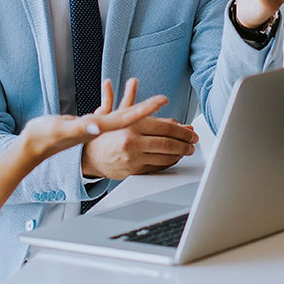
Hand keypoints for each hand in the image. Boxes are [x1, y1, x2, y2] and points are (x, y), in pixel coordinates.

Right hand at [19, 79, 167, 165]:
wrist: (32, 147)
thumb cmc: (43, 137)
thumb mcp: (61, 130)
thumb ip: (78, 128)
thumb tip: (95, 127)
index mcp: (98, 129)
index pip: (128, 119)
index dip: (146, 109)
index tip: (163, 100)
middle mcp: (101, 130)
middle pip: (133, 122)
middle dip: (153, 117)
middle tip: (170, 108)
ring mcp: (96, 129)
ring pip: (123, 116)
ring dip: (138, 106)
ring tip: (148, 94)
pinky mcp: (89, 125)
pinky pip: (108, 112)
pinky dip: (112, 100)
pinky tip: (111, 87)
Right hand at [81, 80, 196, 179]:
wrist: (90, 155)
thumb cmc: (108, 134)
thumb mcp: (123, 115)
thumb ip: (149, 113)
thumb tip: (175, 120)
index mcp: (131, 124)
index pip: (165, 127)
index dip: (182, 130)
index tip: (191, 131)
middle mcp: (132, 140)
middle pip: (168, 143)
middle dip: (185, 143)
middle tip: (193, 142)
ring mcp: (132, 157)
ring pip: (165, 157)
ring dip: (180, 154)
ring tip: (187, 150)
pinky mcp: (133, 170)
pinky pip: (158, 167)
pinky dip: (170, 162)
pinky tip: (174, 158)